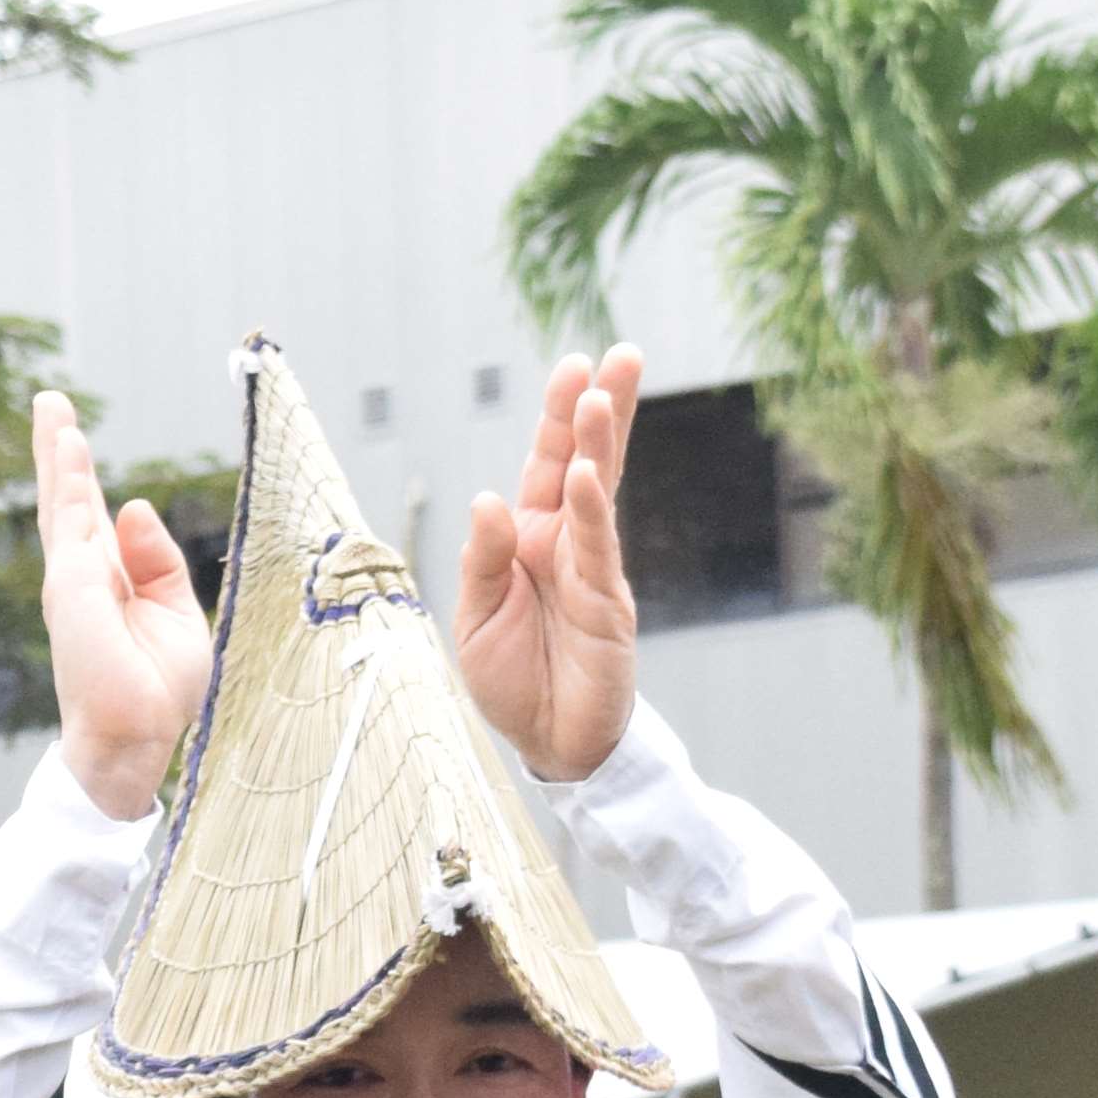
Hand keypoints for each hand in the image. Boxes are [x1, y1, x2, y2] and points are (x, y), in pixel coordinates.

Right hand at [34, 388, 212, 816]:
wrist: (138, 737)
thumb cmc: (157, 690)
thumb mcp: (175, 612)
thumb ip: (157, 561)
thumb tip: (133, 505)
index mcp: (109, 582)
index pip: (93, 517)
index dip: (83, 476)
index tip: (73, 434)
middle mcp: (83, 578)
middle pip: (66, 501)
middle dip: (56, 451)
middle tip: (49, 400)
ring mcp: (72, 582)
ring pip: (62, 504)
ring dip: (57, 455)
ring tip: (54, 410)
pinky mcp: (72, 589)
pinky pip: (70, 522)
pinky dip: (67, 481)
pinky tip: (67, 447)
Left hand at [452, 348, 645, 783]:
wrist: (550, 743)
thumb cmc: (512, 678)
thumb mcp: (477, 617)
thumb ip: (483, 559)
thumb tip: (488, 501)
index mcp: (529, 537)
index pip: (546, 463)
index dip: (559, 416)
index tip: (576, 363)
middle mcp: (565, 542)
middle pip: (586, 461)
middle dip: (601, 408)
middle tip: (620, 355)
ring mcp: (591, 569)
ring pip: (597, 496)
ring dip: (599, 446)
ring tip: (600, 397)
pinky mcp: (608, 604)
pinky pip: (597, 550)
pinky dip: (591, 513)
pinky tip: (586, 477)